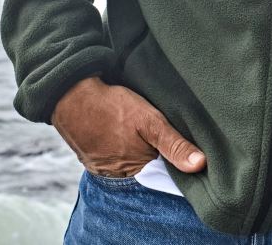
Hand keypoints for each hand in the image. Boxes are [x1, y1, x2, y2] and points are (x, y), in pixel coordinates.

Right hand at [51, 75, 206, 178]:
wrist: (72, 96)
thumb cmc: (113, 107)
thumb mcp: (150, 121)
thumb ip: (174, 144)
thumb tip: (199, 165)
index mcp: (135, 169)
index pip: (163, 173)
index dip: (174, 161)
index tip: (182, 146)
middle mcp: (118, 175)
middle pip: (148, 168)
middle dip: (157, 155)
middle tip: (160, 133)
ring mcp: (103, 168)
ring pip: (131, 162)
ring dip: (139, 151)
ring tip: (140, 132)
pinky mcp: (93, 157)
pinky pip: (114, 157)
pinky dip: (122, 147)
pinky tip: (124, 133)